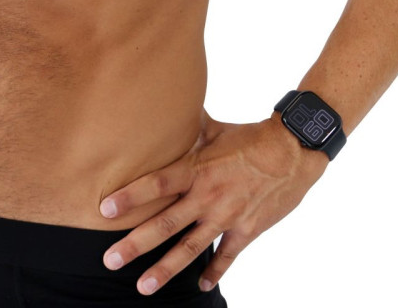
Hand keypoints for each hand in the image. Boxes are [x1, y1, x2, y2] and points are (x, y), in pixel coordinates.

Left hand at [98, 111, 328, 295]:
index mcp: (198, 169)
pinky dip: (214, 272)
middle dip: (136, 243)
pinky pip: (227, 256)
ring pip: (191, 247)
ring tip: (143, 286)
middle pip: (166, 223)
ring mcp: (227, 215)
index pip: (157, 184)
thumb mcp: (216, 129)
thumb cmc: (250, 137)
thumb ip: (190, 127)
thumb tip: (166, 110)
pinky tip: (201, 286)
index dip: (130, 196)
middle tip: (110, 260)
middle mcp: (208, 195)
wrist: (292, 151)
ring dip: (166, 268)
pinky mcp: (247, 229)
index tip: (105, 209)